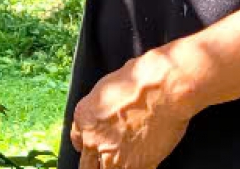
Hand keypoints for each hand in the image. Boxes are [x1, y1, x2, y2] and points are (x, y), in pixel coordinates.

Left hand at [70, 50, 195, 168]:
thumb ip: (100, 109)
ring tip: (125, 161)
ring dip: (114, 167)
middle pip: (87, 166)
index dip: (88, 145)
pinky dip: (137, 168)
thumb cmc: (139, 80)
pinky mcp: (138, 166)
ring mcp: (115, 157)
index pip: (78, 142)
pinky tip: (141, 163)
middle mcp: (94, 141)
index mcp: (84, 118)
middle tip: (106, 159)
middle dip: (96, 164)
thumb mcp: (107, 88)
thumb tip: (106, 116)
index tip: (95, 147)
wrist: (162, 90)